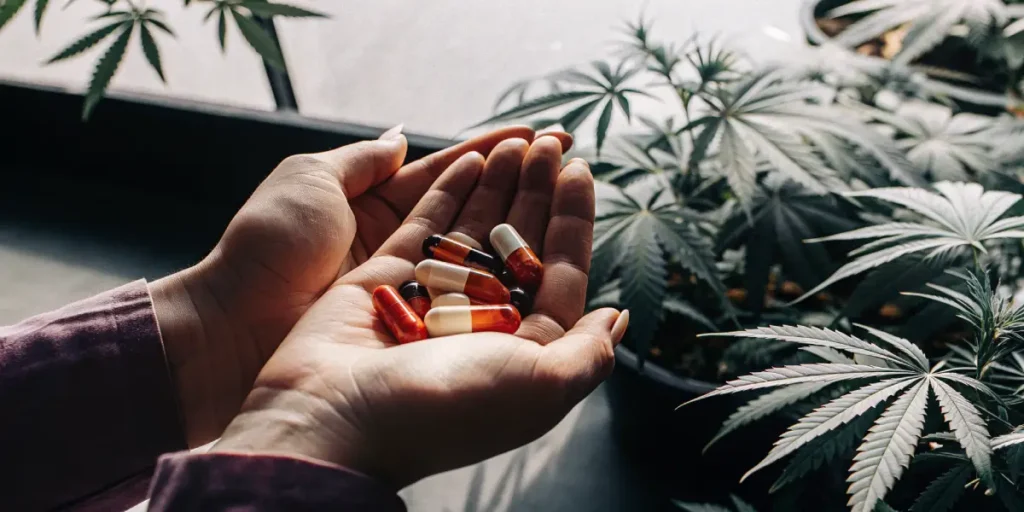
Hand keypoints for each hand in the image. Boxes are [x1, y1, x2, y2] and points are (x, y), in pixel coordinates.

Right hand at [211, 137, 628, 486]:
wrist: (339, 418)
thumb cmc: (449, 409)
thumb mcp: (541, 389)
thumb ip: (586, 353)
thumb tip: (617, 318)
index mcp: (520, 350)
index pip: (558, 272)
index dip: (573, 221)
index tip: (580, 170)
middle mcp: (479, 324)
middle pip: (518, 244)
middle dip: (537, 192)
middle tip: (548, 142)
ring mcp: (431, 299)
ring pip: (474, 231)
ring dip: (498, 185)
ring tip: (518, 141)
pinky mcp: (387, 279)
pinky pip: (424, 227)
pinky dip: (448, 193)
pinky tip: (471, 159)